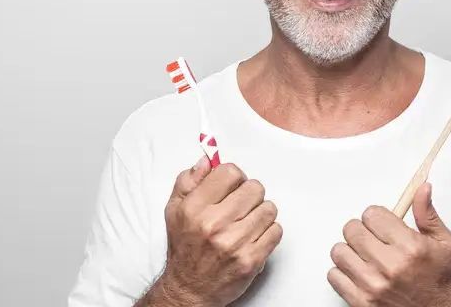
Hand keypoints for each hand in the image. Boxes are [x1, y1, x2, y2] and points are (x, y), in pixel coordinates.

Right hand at [159, 158, 282, 306]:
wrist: (189, 289)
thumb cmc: (184, 247)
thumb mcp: (175, 209)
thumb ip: (189, 180)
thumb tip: (207, 160)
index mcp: (195, 208)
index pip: (230, 172)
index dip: (235, 176)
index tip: (232, 186)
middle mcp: (214, 224)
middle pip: (254, 188)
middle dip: (250, 194)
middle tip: (241, 206)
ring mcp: (235, 243)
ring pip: (269, 208)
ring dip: (261, 213)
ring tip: (247, 222)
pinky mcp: (251, 260)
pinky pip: (276, 230)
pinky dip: (268, 232)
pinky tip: (253, 237)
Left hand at [328, 183, 450, 306]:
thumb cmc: (438, 277)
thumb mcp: (442, 242)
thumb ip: (427, 213)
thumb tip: (422, 188)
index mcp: (410, 247)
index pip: (372, 214)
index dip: (377, 217)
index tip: (382, 224)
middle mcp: (389, 266)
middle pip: (352, 229)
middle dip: (362, 230)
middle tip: (374, 239)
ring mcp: (372, 285)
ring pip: (339, 251)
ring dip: (350, 250)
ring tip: (365, 255)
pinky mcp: (360, 301)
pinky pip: (333, 275)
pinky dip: (343, 272)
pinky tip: (359, 271)